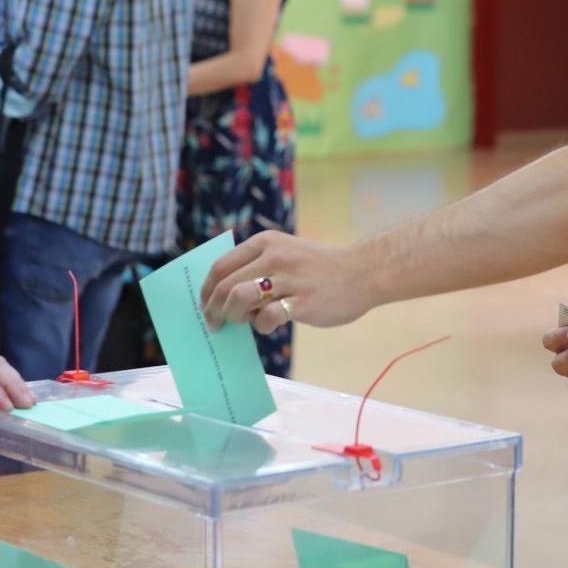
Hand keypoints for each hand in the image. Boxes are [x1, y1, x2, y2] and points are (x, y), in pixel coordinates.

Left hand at [201, 231, 377, 334]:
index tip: (204, 305)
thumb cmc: (322, 268)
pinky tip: (268, 325)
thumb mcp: (287, 252)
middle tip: (214, 323)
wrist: (363, 272)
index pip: (220, 265)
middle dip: (212, 308)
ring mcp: (288, 279)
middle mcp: (274, 256)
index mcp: (266, 242)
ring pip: (239, 298)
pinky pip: (266, 317)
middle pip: (224, 284)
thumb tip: (226, 295)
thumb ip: (260, 266)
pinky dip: (260, 326)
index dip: (206, 290)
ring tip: (239, 324)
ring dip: (231, 315)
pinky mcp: (302, 301)